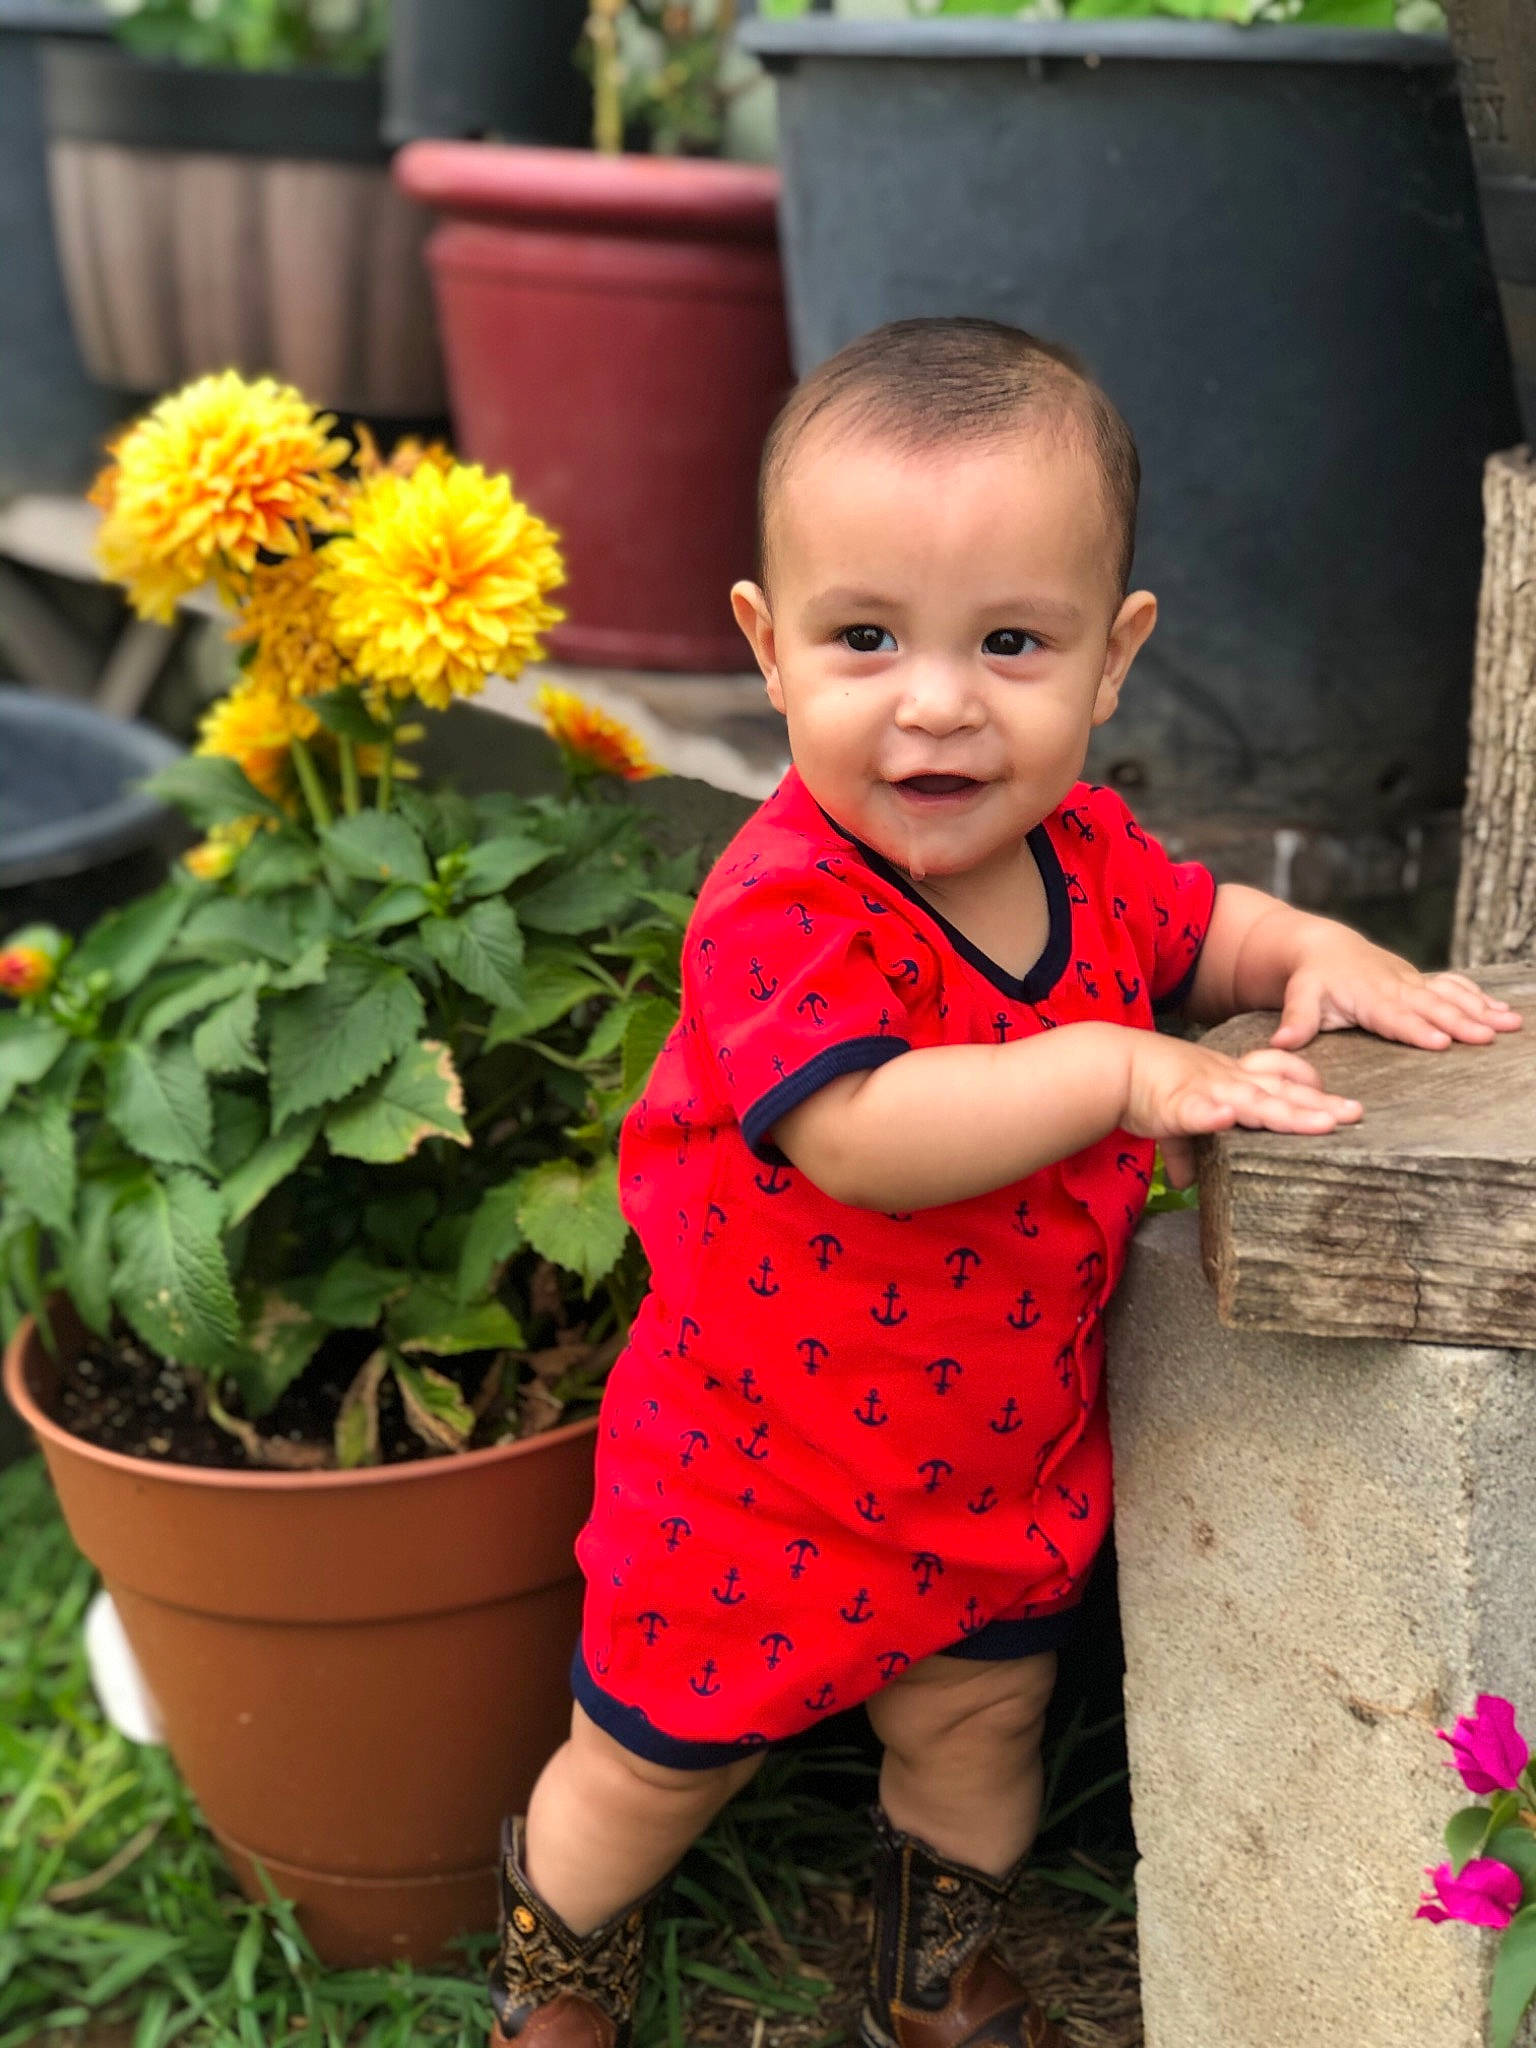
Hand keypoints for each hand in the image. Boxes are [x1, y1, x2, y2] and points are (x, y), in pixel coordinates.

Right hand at [1124, 1033, 1362, 1188]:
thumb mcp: (1173, 1115)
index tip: (1332, 1097)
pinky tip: (1226, 1120)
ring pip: (1255, 1101)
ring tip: (1321, 1123)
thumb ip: (1184, 1150)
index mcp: (1228, 1077)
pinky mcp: (1178, 1106)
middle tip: (1355, 1114)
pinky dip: (1213, 1116)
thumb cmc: (1142, 1087)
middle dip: (1319, 1103)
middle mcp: (1226, 1080)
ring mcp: (1206, 1091)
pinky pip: (1198, 1113)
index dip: (1306, 1083)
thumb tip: (1184, 1184)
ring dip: (1288, 1112)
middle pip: (1281, 1090)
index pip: (1277, 1075)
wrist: (1109, 1065)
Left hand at [1269, 932, 1522, 1051]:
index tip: (1440, 1042)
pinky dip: (1480, 998)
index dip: (1417, 1029)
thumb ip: (1296, 1020)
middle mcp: (1395, 988)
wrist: (1324, 947)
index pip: (1394, 1017)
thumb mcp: (1299, 996)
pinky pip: (1455, 988)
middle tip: (1486, 1037)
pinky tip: (1504, 1012)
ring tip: (1509, 1024)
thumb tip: (1281, 1043)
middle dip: (1460, 1022)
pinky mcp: (1422, 982)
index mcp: (1368, 997)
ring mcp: (1412, 983)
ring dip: (1481, 1010)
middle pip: (1431, 1008)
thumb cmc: (1311, 979)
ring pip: (1450, 997)